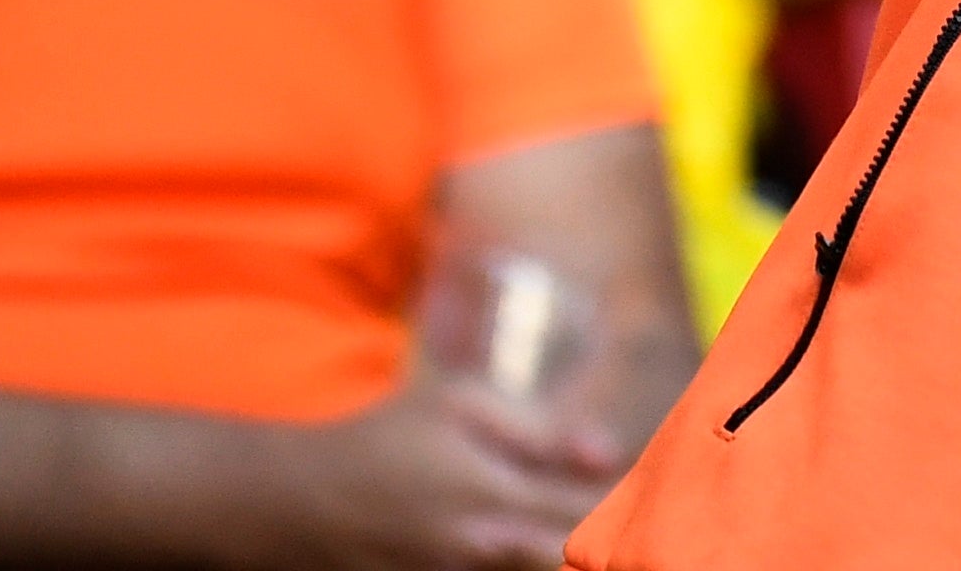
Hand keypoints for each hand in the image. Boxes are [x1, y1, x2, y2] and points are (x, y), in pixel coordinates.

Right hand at [258, 374, 619, 570]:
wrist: (290, 505)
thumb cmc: (382, 439)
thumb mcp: (455, 406)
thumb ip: (534, 427)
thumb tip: (606, 453)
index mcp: (487, 492)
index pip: (586, 513)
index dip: (634, 511)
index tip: (670, 499)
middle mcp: (474, 547)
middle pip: (568, 558)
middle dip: (615, 543)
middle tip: (655, 530)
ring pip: (535, 569)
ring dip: (575, 552)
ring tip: (618, 539)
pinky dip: (529, 563)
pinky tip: (562, 548)